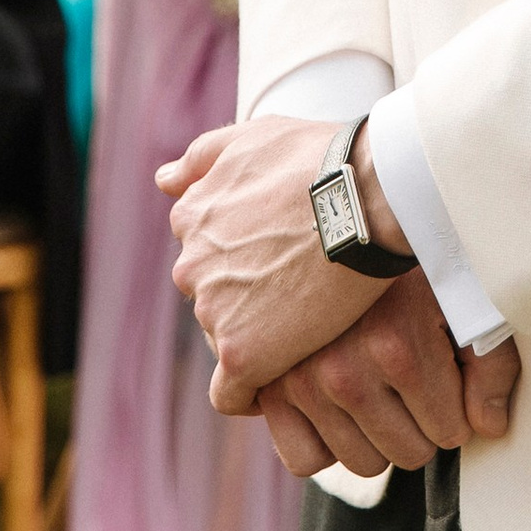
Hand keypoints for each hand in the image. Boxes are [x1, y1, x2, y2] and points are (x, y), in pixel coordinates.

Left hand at [159, 118, 391, 409]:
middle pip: (215, 298)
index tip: (281, 262)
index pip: (206, 255)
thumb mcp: (255, 137)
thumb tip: (162, 180)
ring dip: (261, 334)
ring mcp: (214, 310)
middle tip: (304, 289)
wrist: (368, 195)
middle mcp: (191, 266)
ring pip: (228, 338)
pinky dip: (253, 392)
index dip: (244, 261)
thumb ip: (201, 157)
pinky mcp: (242, 353)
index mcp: (192, 217)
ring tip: (312, 321)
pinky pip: (232, 393)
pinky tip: (288, 374)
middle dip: (249, 297)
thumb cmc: (322, 158)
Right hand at [249, 273, 522, 479]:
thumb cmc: (410, 259)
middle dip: (421, 425)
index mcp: (399, 347)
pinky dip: (324, 443)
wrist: (340, 222)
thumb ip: (490, 363)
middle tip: (417, 383)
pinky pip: (305, 459)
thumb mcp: (462, 296)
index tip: (449, 375)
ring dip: (378, 436)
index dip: (457, 406)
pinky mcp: (271, 388)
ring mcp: (301, 381)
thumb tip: (489, 426)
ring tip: (382, 389)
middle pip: (408, 454)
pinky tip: (341, 408)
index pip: (450, 432)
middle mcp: (344, 370)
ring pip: (363, 463)